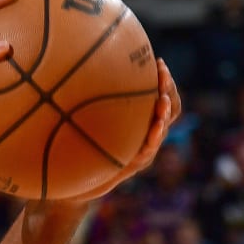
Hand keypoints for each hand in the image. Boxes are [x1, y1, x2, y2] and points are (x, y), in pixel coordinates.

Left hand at [51, 59, 182, 206]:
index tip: (158, 62)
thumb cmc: (80, 144)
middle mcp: (146, 132)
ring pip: (163, 128)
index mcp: (140, 117)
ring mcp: (143, 148)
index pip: (163, 95)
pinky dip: (154, 137)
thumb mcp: (87, 117)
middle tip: (162, 74)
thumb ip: (90, 95)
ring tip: (163, 99)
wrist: (76, 181)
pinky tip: (155, 126)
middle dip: (169, 89)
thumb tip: (73, 63)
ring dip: (165, 112)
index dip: (165, 80)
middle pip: (170, 108)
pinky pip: (148, 149)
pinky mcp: (134, 163)